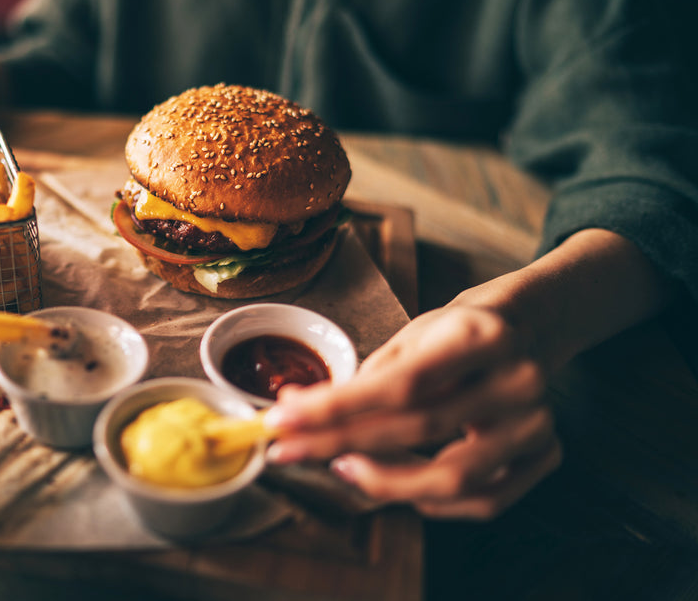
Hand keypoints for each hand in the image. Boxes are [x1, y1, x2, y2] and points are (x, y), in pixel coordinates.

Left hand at [263, 305, 560, 519]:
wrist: (522, 331)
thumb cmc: (453, 335)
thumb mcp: (411, 336)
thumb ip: (363, 379)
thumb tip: (295, 412)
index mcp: (483, 335)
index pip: (400, 384)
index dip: (336, 408)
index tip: (283, 420)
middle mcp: (520, 380)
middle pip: (418, 429)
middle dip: (340, 443)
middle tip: (289, 449)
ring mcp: (538, 423)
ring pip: (452, 478)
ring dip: (384, 481)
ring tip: (340, 464)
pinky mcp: (547, 455)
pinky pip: (481, 500)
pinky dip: (428, 499)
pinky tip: (393, 480)